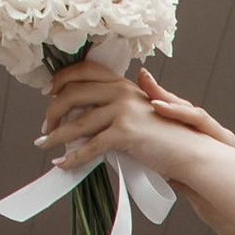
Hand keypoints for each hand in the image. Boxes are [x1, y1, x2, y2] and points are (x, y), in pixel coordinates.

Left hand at [39, 63, 232, 174]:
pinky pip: (91, 146)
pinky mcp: (126, 133)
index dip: (62, 79)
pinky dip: (74, 157)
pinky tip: (63, 163)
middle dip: (53, 110)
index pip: (85, 71)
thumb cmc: (167, 138)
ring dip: (56, 135)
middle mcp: (122, 92)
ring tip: (44, 143)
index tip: (48, 93)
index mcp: (124, 84)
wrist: (190, 153)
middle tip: (45, 126)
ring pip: (78, 122)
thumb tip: (91, 109)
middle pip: (74, 93)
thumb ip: (118, 106)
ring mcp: (123, 111)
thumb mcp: (141, 113)